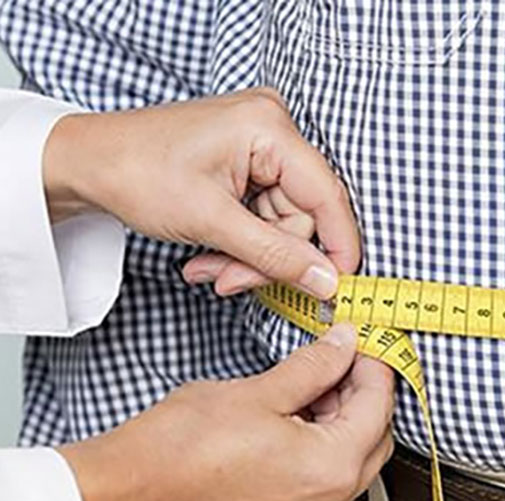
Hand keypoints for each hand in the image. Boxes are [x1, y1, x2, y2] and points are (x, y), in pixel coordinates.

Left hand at [42, 88, 359, 298]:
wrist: (86, 162)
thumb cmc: (135, 174)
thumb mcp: (211, 222)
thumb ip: (276, 254)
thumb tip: (327, 280)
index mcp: (269, 128)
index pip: (326, 194)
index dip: (337, 245)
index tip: (337, 287)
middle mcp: (273, 128)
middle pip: (302, 214)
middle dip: (268, 257)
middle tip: (229, 281)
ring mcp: (261, 143)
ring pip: (282, 221)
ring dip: (249, 256)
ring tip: (208, 269)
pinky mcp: (248, 159)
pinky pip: (265, 214)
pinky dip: (241, 242)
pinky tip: (210, 254)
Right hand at [56, 323, 394, 500]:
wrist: (129, 486)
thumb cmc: (181, 446)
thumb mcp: (262, 390)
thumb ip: (316, 366)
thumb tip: (344, 345)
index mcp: (329, 469)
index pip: (377, 407)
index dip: (374, 365)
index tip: (362, 341)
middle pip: (374, 438)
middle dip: (363, 393)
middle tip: (341, 357)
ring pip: (352, 461)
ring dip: (343, 419)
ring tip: (313, 382)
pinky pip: (325, 480)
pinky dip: (322, 445)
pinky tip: (298, 414)